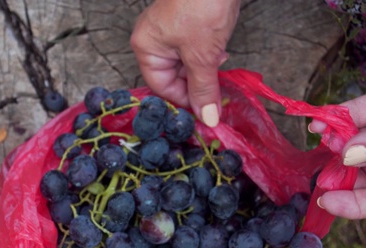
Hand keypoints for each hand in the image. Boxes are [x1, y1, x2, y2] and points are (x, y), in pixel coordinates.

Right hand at [130, 0, 240, 125]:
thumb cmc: (202, 5)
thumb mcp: (203, 55)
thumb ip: (204, 89)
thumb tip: (207, 118)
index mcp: (146, 47)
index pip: (161, 87)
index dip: (183, 100)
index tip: (204, 110)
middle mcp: (154, 39)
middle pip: (173, 76)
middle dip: (196, 83)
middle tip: (216, 89)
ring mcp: (171, 30)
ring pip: (186, 64)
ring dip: (204, 69)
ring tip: (218, 63)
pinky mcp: (189, 23)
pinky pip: (194, 50)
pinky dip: (207, 55)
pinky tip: (219, 51)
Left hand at [310, 50, 365, 218]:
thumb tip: (349, 157)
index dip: (355, 205)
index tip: (326, 201)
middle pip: (364, 173)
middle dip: (339, 173)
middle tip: (319, 170)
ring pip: (355, 141)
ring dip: (334, 143)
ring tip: (323, 140)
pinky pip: (355, 113)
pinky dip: (335, 117)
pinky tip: (319, 123)